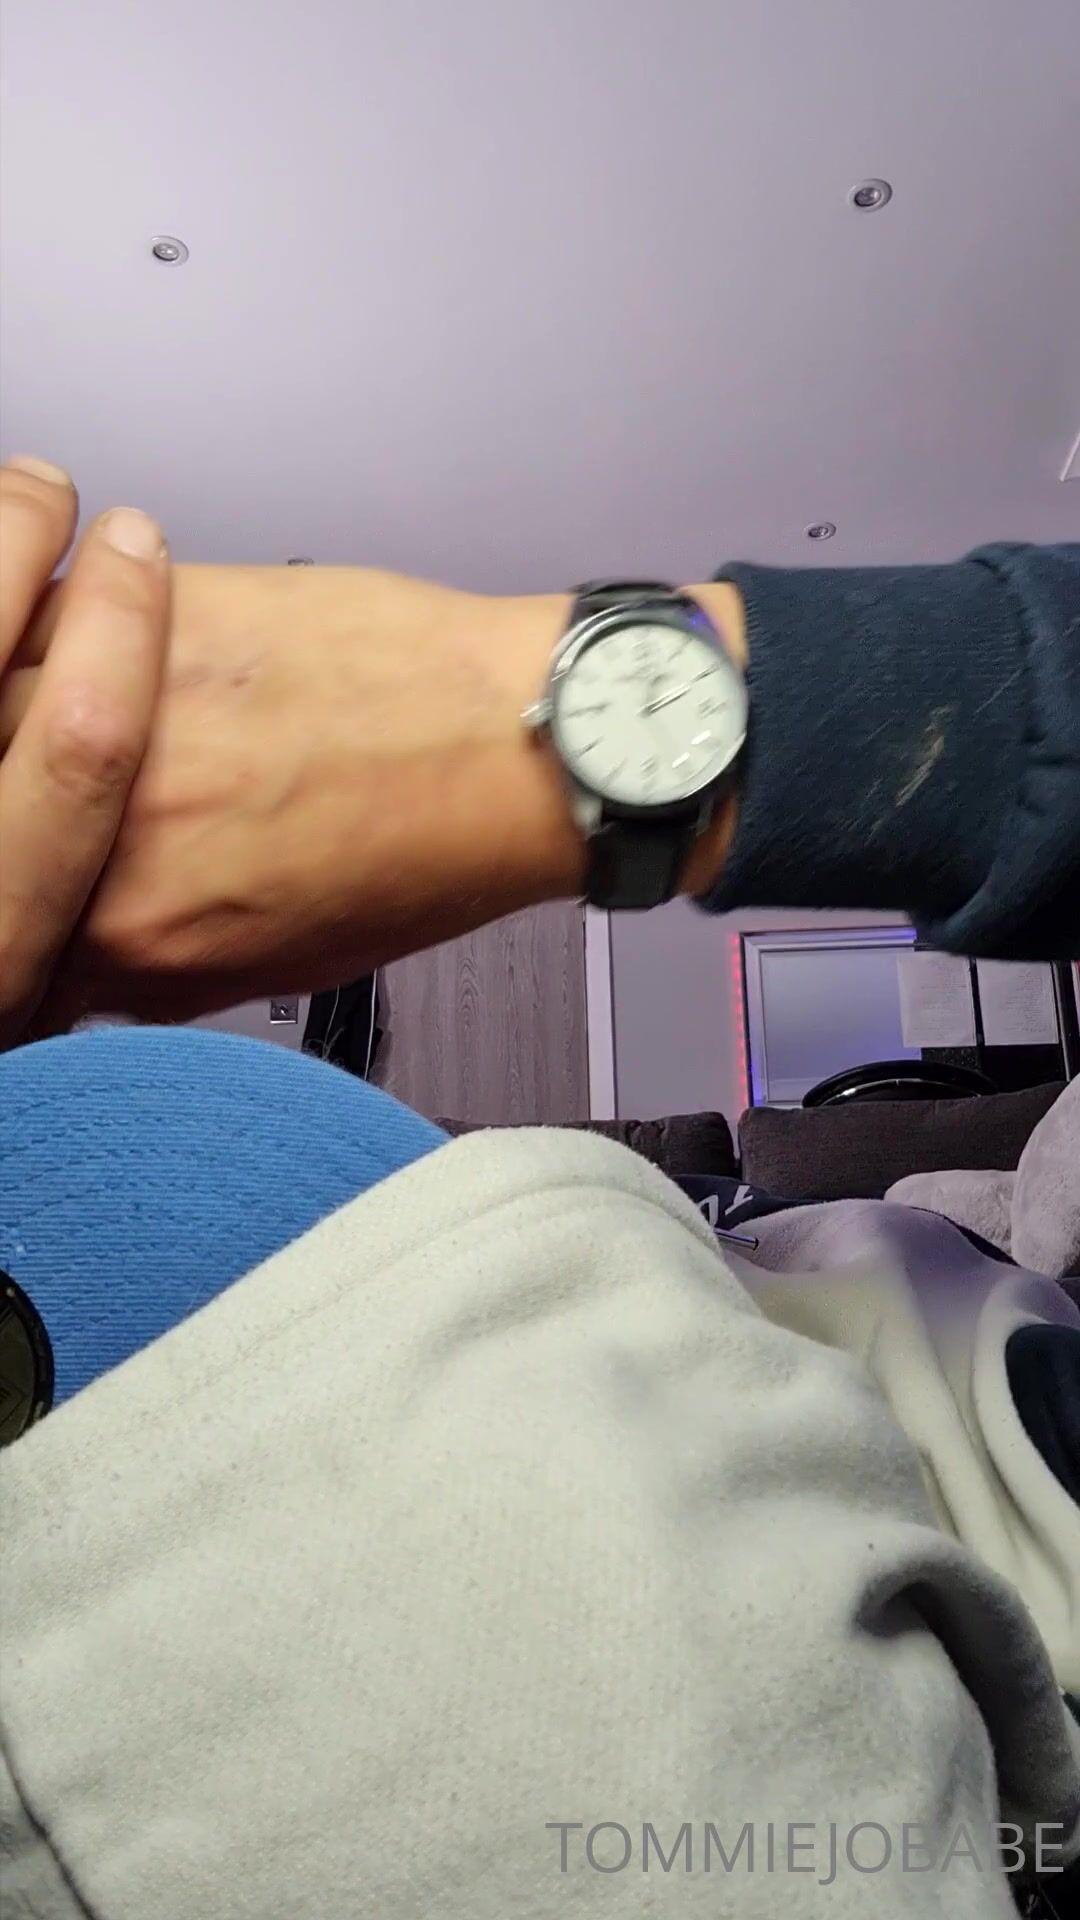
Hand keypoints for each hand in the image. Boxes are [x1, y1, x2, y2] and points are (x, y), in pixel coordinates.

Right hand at [1, 567, 743, 1024]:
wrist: (518, 740)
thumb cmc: (428, 848)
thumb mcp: (281, 961)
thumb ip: (154, 964)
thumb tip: (92, 952)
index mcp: (132, 935)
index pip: (5, 917)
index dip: (19, 882)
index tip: (34, 857)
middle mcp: (104, 828)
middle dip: (12, 783)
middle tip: (48, 770)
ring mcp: (118, 709)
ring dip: (27, 695)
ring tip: (88, 692)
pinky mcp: (154, 609)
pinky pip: (51, 612)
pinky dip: (67, 623)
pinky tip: (113, 632)